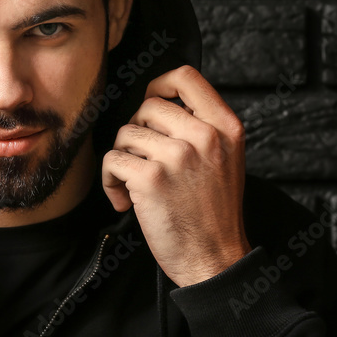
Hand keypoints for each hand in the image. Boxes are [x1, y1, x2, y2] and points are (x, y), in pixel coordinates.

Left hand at [101, 65, 251, 286]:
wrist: (215, 259)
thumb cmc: (213, 213)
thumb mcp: (225, 160)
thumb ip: (201, 128)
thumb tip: (158, 102)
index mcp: (225, 127)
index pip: (186, 77)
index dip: (159, 85)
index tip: (150, 108)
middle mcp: (204, 136)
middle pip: (147, 106)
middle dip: (136, 133)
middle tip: (143, 162)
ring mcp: (178, 156)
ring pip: (126, 134)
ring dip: (123, 161)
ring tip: (136, 186)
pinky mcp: (151, 178)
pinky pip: (112, 161)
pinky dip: (111, 183)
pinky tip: (126, 201)